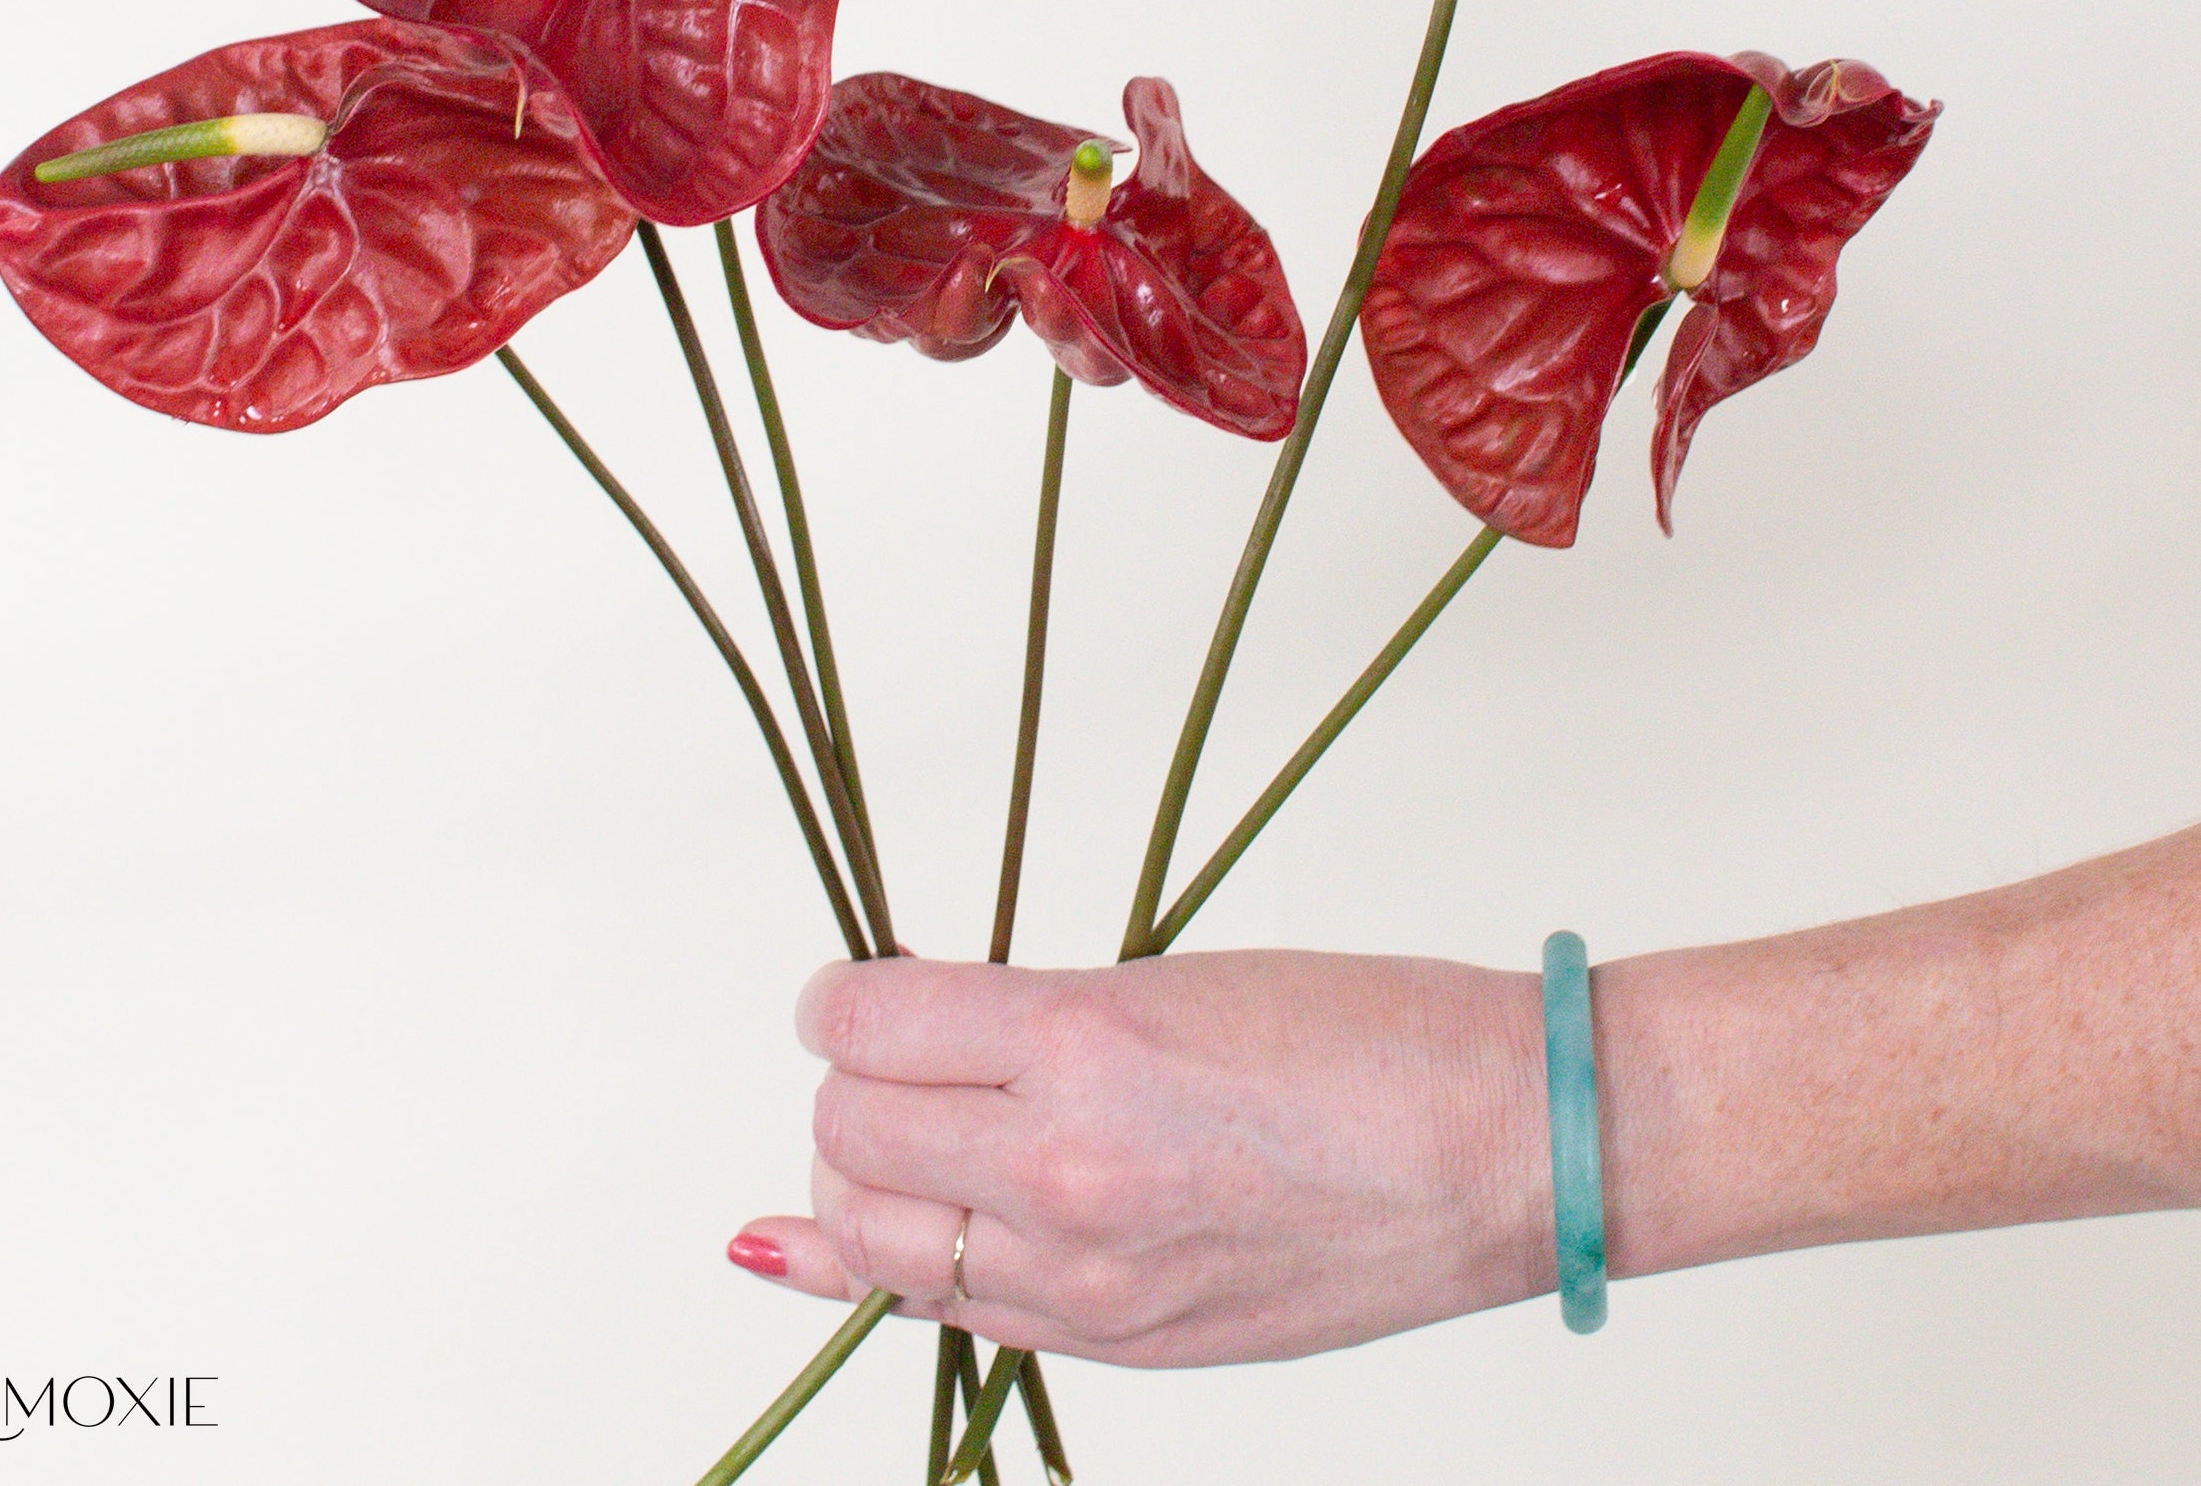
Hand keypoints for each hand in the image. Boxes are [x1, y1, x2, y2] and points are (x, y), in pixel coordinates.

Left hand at [727, 949, 1553, 1366]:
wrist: (1504, 1150)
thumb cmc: (1366, 1037)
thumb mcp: (1166, 980)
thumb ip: (1027, 1017)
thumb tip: (905, 1022)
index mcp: (1084, 1044)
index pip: (865, 1021)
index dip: (842, 997)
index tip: (856, 990)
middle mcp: (1066, 1170)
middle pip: (844, 1132)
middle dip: (848, 1084)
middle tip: (890, 1054)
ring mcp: (1089, 1279)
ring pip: (871, 1238)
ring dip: (861, 1178)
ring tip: (904, 1134)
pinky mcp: (1124, 1346)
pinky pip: (947, 1319)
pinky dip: (884, 1273)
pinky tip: (823, 1251)